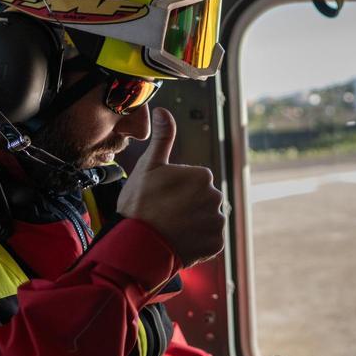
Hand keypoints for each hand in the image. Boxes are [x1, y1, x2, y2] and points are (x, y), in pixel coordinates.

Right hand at [116, 107, 224, 267]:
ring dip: (194, 224)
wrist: (138, 245)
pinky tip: (180, 241)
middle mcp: (216, 196)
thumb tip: (163, 110)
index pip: (194, 181)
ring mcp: (217, 222)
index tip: (162, 198)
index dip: (176, 190)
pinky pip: (209, 240)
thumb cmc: (140, 204)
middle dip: (188, 206)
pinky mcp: (216, 244)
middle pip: (203, 199)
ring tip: (171, 229)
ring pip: (207, 220)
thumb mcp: (148, 167)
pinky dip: (197, 242)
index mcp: (203, 176)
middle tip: (165, 215)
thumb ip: (162, 138)